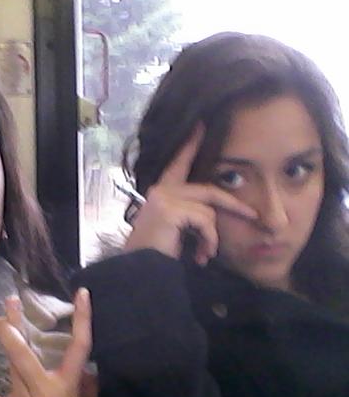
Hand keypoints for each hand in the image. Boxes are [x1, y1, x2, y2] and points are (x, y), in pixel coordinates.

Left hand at [0, 288, 92, 396]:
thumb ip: (87, 391)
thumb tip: (87, 369)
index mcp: (66, 387)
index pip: (79, 346)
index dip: (82, 318)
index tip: (81, 294)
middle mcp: (42, 389)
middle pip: (28, 351)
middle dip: (18, 324)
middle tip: (10, 301)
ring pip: (11, 365)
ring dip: (5, 339)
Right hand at [124, 124, 256, 264]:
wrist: (142, 271)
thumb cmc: (158, 252)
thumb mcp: (176, 228)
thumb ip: (189, 213)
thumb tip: (214, 213)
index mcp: (161, 192)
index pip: (179, 162)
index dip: (191, 144)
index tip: (201, 125)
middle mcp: (161, 190)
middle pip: (209, 190)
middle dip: (234, 205)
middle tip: (253, 216)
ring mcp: (164, 198)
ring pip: (209, 210)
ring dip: (212, 237)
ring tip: (206, 255)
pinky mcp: (170, 211)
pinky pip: (205, 221)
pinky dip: (208, 240)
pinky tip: (201, 256)